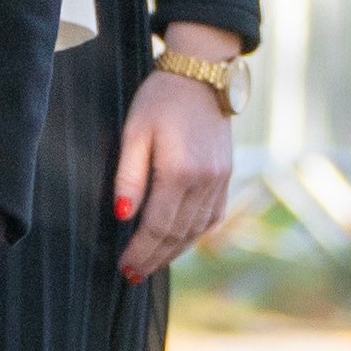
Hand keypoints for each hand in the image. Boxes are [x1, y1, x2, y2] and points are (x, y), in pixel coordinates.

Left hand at [113, 21, 241, 280]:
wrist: (201, 75)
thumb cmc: (160, 99)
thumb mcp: (134, 132)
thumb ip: (129, 176)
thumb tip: (124, 216)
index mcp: (179, 171)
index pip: (157, 226)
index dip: (140, 251)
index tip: (124, 268)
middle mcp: (205, 181)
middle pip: (177, 234)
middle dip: (154, 258)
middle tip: (132, 275)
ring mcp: (220, 180)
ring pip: (197, 230)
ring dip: (174, 252)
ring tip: (151, 264)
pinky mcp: (227, 176)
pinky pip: (212, 217)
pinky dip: (194, 234)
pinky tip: (179, 242)